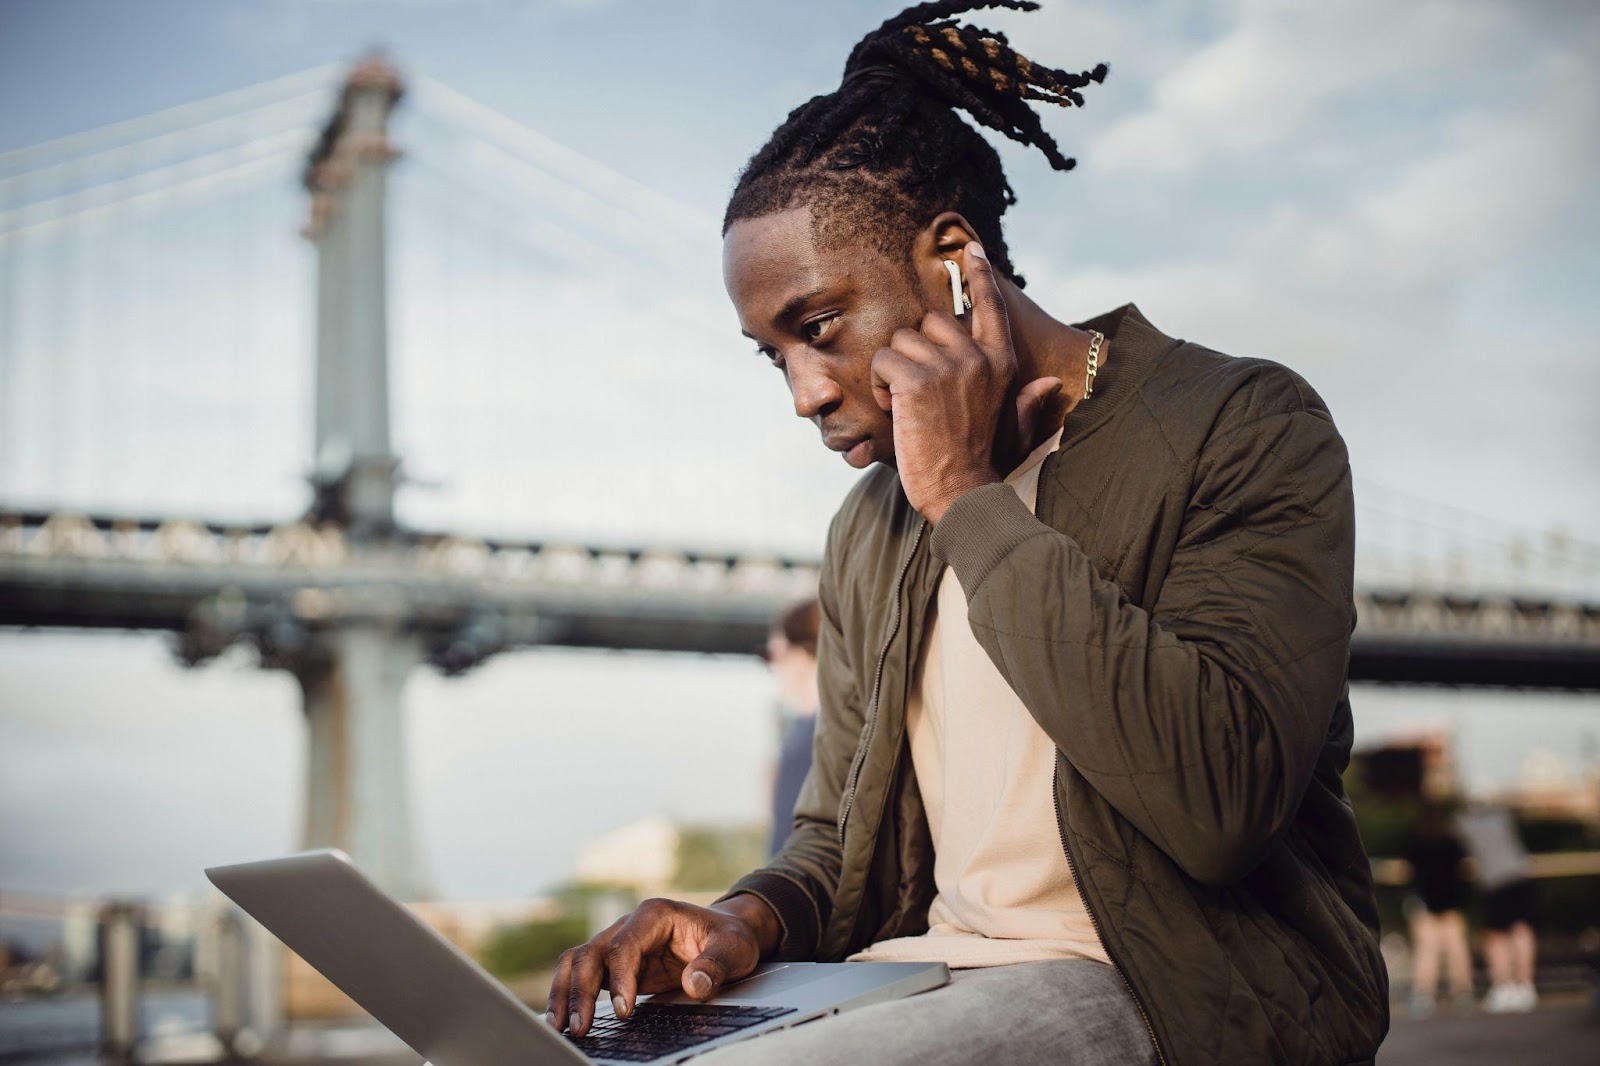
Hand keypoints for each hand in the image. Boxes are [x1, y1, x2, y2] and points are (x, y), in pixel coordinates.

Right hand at [544, 894, 775, 1036]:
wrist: (727, 934)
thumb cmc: (729, 937)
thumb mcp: (733, 948)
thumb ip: (715, 964)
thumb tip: (695, 985)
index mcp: (654, 914)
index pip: (624, 945)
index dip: (620, 978)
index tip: (624, 1011)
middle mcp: (629, 925)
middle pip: (591, 953)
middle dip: (580, 990)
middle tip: (580, 1026)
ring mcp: (619, 944)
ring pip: (578, 963)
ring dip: (565, 993)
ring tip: (559, 1026)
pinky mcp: (616, 965)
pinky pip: (585, 977)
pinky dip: (571, 996)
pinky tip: (564, 1020)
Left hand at [870, 242, 1061, 523]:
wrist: (963, 492)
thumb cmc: (983, 461)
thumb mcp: (1012, 425)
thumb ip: (1028, 400)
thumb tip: (1051, 385)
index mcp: (1002, 362)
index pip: (989, 305)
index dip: (978, 275)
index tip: (969, 250)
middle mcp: (978, 357)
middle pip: (929, 320)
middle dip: (915, 351)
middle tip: (918, 390)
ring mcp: (948, 367)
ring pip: (901, 340)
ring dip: (895, 371)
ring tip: (907, 406)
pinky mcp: (917, 381)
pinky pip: (884, 360)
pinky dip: (881, 385)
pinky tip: (895, 411)